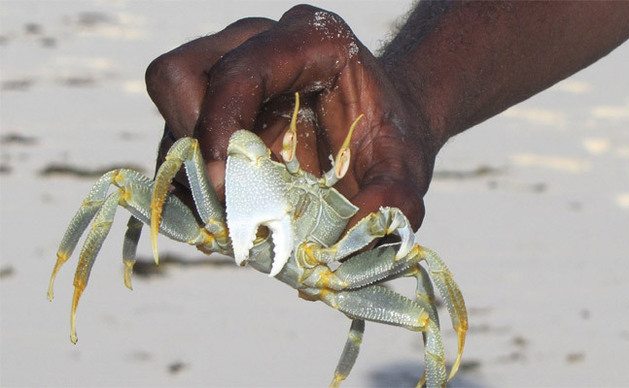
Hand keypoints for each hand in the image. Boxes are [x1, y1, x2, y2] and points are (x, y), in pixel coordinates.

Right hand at [146, 5, 434, 229]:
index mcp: (309, 40)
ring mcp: (228, 68)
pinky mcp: (212, 104)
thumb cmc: (390, 141)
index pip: (239, 72)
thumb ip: (395, 197)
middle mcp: (257, 43)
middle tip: (226, 198)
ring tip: (229, 208)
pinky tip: (226, 205)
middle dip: (193, 146)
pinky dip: (188, 176)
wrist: (381, 131)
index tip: (225, 189)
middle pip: (181, 78)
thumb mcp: (405, 167)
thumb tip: (350, 236)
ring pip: (170, 110)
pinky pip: (176, 135)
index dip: (220, 128)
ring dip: (187, 167)